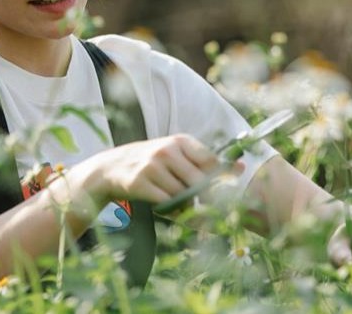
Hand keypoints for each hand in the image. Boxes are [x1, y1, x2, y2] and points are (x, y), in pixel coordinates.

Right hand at [78, 134, 219, 205]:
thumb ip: (204, 161)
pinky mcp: (139, 182)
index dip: (220, 180)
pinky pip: (165, 203)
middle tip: (205, 209)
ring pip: (182, 195)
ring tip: (179, 206)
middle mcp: (167, 150)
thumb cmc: (151, 162)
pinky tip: (166, 208)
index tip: (224, 192)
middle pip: (198, 182)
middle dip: (204, 200)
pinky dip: (170, 211)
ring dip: (185, 207)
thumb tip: (241, 167)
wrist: (110, 167)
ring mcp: (152, 166)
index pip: (211, 162)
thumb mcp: (175, 154)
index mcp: (180, 141)